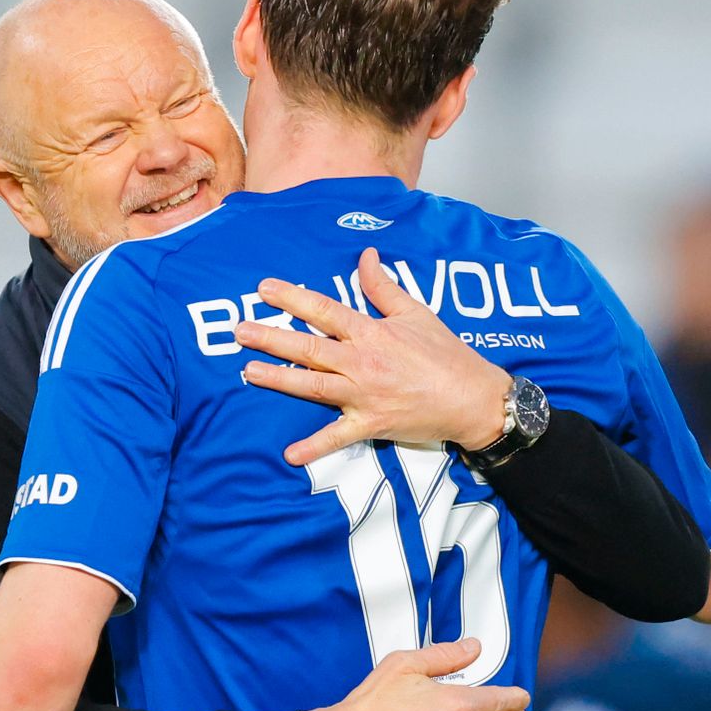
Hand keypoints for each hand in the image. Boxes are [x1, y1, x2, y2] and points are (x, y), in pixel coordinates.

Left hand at [236, 248, 513, 464]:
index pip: (324, 310)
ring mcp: (363, 395)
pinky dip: (314, 447)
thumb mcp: (416, 312)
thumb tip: (365, 256)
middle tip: (239, 330)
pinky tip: (289, 454)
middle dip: (271, 337)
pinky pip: (337, 437)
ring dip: (279, 379)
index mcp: (372, 332)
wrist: (472, 397)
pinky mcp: (370, 423)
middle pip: (308, 347)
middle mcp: (362, 362)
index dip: (292, 298)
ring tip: (248, 372)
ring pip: (313, 385)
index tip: (264, 289)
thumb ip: (384, 287)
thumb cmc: (445, 354)